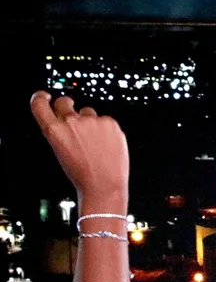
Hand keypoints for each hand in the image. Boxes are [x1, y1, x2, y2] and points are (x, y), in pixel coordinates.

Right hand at [30, 91, 128, 206]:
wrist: (104, 186)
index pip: (40, 104)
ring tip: (95, 144)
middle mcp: (70, 122)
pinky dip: (106, 130)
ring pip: (87, 112)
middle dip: (66, 107)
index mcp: (53, 130)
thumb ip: (61, 131)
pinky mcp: (110, 122)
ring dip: (89, 122)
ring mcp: (91, 121)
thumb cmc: (82, 174)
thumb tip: (65, 118)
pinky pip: (105, 121)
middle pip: (64, 102)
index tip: (45, 96)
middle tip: (74, 119)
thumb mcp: (60, 151)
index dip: (41, 97)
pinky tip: (107, 145)